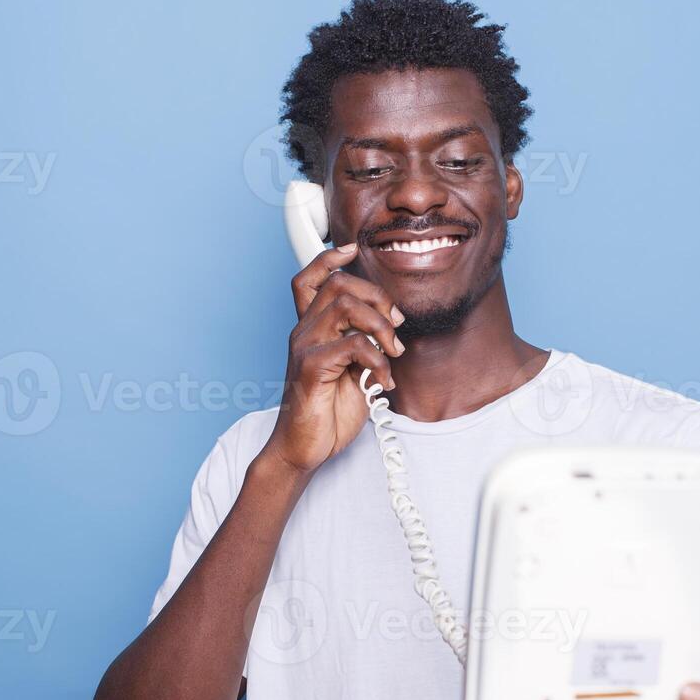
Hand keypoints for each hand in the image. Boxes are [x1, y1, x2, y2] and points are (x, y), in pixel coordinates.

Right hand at [263, 244, 405, 474]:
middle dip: (377, 297)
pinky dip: (377, 359)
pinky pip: (351, 344)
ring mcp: (304, 348)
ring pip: (344, 306)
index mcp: (311, 330)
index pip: (310, 278)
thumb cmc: (326, 413)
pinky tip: (384, 380)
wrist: (304, 449)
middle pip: (337, 284)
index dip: (330, 258)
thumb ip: (363, 347)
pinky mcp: (310, 368)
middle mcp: (304, 332)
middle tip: (396, 326)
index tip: (353, 249)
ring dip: (380, 325)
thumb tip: (390, 331)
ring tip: (393, 352)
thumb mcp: (352, 373)